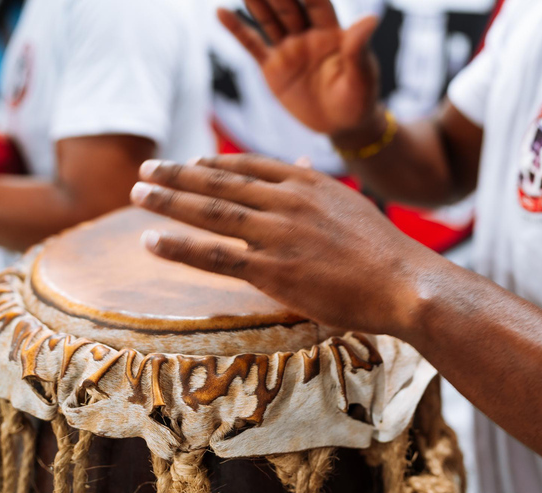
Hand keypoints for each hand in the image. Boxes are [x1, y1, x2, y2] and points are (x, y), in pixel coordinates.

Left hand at [130, 156, 439, 335]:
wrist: (404, 283)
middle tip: (147, 168)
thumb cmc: (383, 250)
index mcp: (308, 182)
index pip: (249, 165)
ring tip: (138, 193)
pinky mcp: (272, 270)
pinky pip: (215, 255)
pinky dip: (179, 246)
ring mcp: (278, 234)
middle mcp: (288, 201)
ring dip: (169, 201)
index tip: (190, 161)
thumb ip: (319, 185)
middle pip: (221, 182)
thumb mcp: (351, 204)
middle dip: (178, 174)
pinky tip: (151, 240)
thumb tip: (301, 162)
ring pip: (211, 212)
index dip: (214, 163)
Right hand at [218, 0, 380, 134]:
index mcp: (332, 32)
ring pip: (268, 20)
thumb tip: (371, 18)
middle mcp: (307, 35)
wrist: (343, 125)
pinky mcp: (273, 68)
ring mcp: (288, 50)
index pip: (316, 2)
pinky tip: (220, 12)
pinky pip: (252, 45)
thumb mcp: (362, 76)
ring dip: (255, 2)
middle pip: (288, 6)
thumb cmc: (360, 98)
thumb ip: (359, 48)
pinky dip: (236, 30)